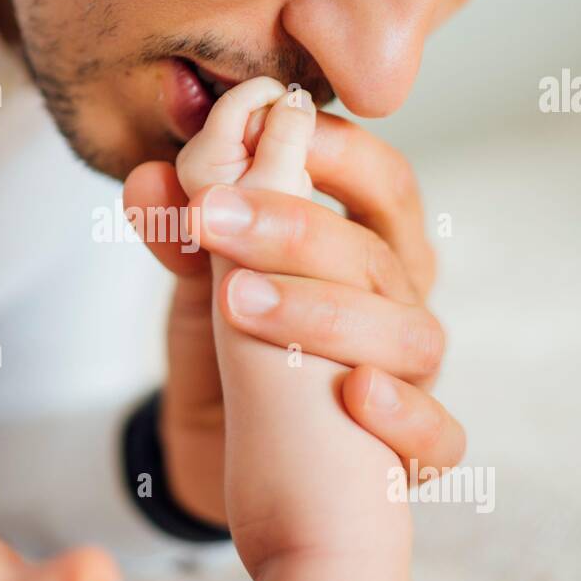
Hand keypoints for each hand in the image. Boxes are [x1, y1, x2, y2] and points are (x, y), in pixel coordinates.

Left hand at [123, 111, 464, 523]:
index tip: (260, 129)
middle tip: (212, 217)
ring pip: (410, 335)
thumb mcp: (204, 283)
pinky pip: (438, 437)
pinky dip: (405, 416)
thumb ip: (185, 228)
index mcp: (369, 247)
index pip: (381, 180)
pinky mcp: (412, 451)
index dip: (331, 150)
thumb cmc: (234, 350)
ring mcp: (413, 377)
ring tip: (241, 302)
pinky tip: (358, 395)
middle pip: (384, 251)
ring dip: (323, 313)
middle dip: (298, 228)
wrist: (228, 451)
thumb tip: (142, 177)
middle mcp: (400, 304)